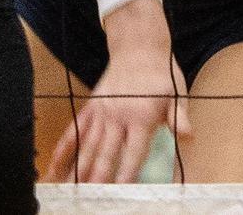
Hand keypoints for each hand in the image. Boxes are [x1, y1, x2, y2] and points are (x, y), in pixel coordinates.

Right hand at [47, 9, 190, 183]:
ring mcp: (102, 111)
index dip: (126, 173)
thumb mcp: (177, 93)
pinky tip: (55, 166)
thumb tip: (187, 136)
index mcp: (140, 117)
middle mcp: (117, 116)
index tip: (119, 191)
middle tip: (90, 197)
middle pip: (106, 152)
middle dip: (98, 176)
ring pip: (87, 144)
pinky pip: (75, 129)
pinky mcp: (91, 106)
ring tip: (68, 189)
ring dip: (78, 167)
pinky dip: (64, 148)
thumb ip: (178, 117)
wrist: (138, 46)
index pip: (133, 152)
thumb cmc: (161, 74)